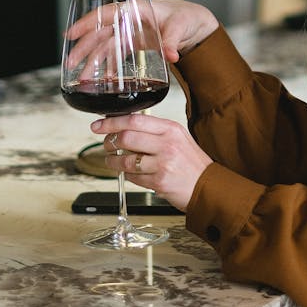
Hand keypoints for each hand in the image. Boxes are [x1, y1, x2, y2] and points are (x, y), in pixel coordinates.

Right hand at [65, 0, 218, 70]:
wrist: (195, 24)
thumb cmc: (186, 17)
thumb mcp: (180, 27)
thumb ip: (173, 41)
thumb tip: (171, 55)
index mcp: (136, 9)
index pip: (106, 14)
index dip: (87, 23)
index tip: (70, 34)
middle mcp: (129, 19)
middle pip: (100, 32)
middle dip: (83, 48)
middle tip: (70, 63)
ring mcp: (130, 32)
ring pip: (105, 45)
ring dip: (92, 60)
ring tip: (81, 78)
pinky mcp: (134, 43)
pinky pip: (115, 54)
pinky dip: (108, 66)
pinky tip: (102, 79)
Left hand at [92, 113, 211, 210]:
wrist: (207, 186)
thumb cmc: (192, 163)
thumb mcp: (178, 138)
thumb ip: (155, 132)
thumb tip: (126, 128)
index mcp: (170, 129)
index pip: (134, 120)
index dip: (112, 122)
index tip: (99, 125)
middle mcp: (167, 143)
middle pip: (126, 137)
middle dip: (109, 141)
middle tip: (106, 144)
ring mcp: (163, 163)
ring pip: (126, 159)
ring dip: (113, 161)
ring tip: (112, 160)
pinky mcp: (159, 181)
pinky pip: (133, 176)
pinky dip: (127, 175)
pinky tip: (129, 172)